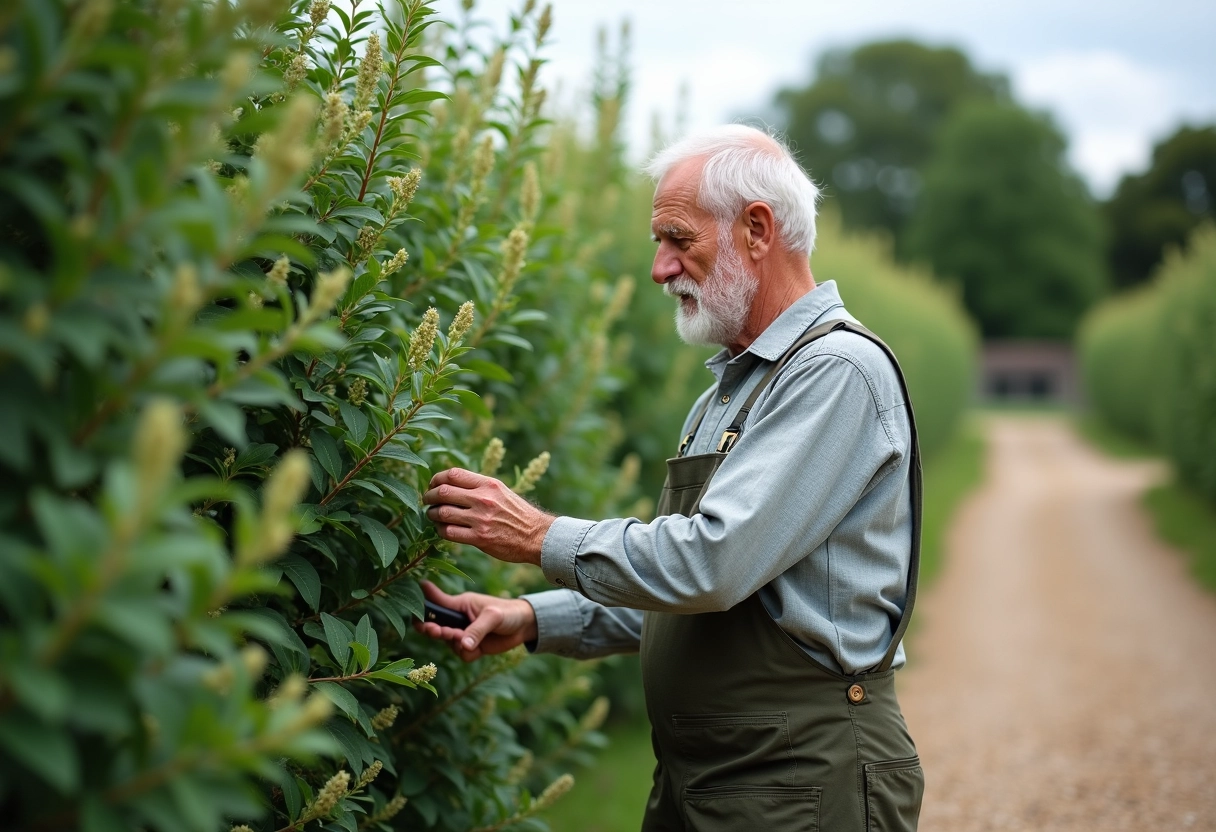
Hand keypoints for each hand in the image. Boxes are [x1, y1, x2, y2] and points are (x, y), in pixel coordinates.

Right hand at [414, 580, 537, 661]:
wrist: (525, 626)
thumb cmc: (508, 612)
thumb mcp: (493, 616)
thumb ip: (477, 630)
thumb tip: (462, 645)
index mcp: (459, 604)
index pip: (435, 604)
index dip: (421, 608)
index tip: (414, 614)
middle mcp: (458, 619)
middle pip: (434, 627)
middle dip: (432, 631)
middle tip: (438, 632)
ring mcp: (464, 634)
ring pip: (448, 644)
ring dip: (455, 644)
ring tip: (466, 640)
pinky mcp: (472, 647)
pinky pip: (462, 655)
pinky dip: (468, 654)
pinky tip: (480, 649)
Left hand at [422, 468, 554, 565]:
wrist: (537, 536)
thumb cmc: (518, 514)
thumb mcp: (501, 491)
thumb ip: (479, 486)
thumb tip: (452, 484)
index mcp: (488, 484)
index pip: (453, 474)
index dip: (436, 478)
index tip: (432, 485)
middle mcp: (483, 498)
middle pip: (443, 492)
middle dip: (429, 496)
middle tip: (427, 501)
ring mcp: (480, 519)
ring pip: (442, 512)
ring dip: (433, 514)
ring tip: (433, 516)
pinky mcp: (479, 538)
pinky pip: (449, 532)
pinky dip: (440, 530)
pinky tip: (442, 529)